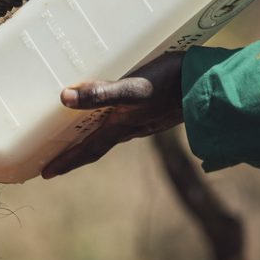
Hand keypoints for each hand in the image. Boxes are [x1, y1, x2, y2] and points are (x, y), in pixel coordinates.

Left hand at [41, 51, 185, 177]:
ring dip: (90, 137)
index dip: (66, 161)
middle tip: (52, 162)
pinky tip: (113, 110)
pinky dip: (110, 120)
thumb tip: (64, 97)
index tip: (44, 174)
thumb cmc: (172, 85)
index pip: (87, 150)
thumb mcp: (134, 89)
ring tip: (74, 136)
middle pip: (96, 145)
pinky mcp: (157, 108)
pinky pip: (125, 119)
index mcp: (121, 127)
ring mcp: (145, 120)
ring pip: (110, 133)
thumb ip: (101, 93)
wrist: (214, 85)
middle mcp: (131, 128)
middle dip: (73, 154)